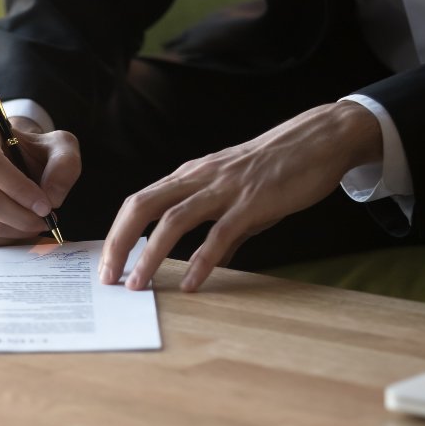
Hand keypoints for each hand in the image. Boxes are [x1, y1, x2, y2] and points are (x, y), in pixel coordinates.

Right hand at [0, 116, 80, 245]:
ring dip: (18, 229)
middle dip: (23, 216)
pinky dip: (6, 239)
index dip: (21, 190)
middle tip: (45, 220)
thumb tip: (52, 197)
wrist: (11, 162)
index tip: (46, 205)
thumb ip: (64, 164)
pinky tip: (18, 227)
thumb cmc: (31, 153)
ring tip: (35, 222)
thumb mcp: (58, 146)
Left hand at [99, 102, 382, 291]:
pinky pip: (220, 234)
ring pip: (174, 221)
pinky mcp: (252, 202)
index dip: (117, 232)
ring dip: (150, 255)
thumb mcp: (238, 197)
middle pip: (142, 207)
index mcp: (189, 176)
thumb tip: (210, 266)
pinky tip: (192, 284)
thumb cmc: (277, 169)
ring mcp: (224, 188)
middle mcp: (199, 178)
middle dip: (119, 243)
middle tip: (108, 277)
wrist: (319, 140)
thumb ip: (221, 231)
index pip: (139, 202)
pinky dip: (202, 261)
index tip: (106, 263)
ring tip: (138, 285)